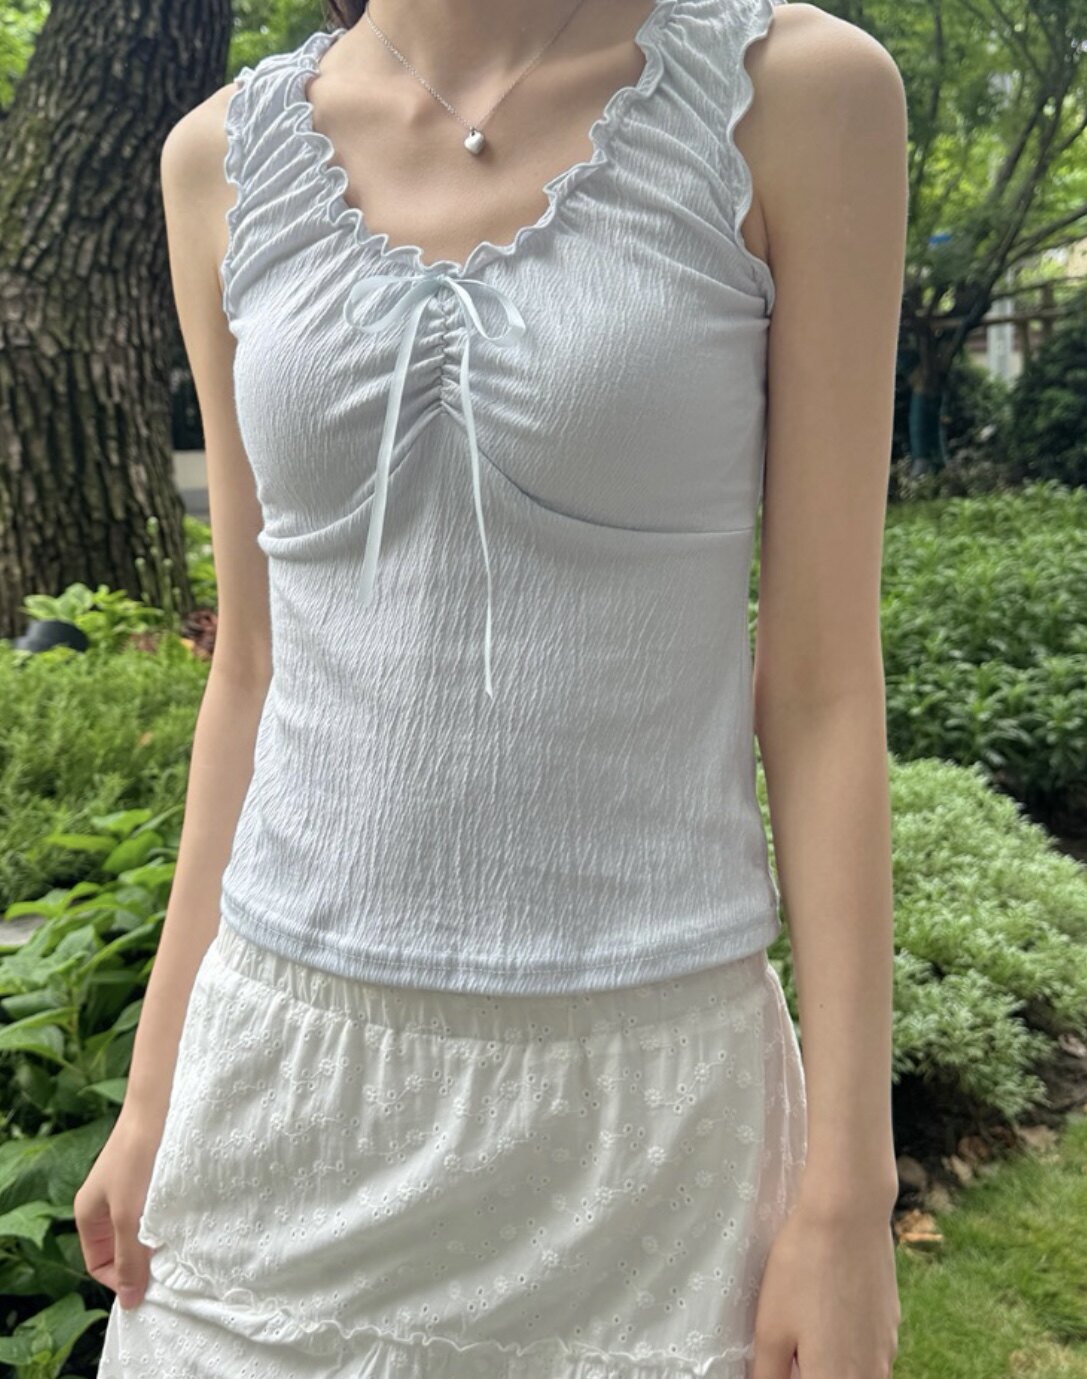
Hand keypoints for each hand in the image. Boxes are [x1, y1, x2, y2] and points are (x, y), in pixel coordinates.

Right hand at [74, 1108, 163, 1309]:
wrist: (165, 1102)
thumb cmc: (140, 1156)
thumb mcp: (129, 1216)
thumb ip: (130, 1259)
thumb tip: (129, 1302)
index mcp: (90, 1212)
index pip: (100, 1263)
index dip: (123, 1278)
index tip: (152, 1283)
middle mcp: (109, 1200)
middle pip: (125, 1246)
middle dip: (146, 1259)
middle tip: (173, 1265)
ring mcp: (134, 1185)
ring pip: (147, 1227)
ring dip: (164, 1238)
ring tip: (183, 1240)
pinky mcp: (157, 1173)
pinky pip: (163, 1208)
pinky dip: (175, 1217)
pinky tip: (191, 1217)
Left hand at [751, 1193, 900, 1378]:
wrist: (849, 1214)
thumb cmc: (803, 1268)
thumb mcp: (771, 1327)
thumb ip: (768, 1374)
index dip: (789, 1374)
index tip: (780, 1360)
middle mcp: (869, 1375)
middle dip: (810, 1370)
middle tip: (787, 1351)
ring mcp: (885, 1351)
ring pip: (857, 1376)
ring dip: (830, 1367)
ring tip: (805, 1335)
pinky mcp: (891, 1326)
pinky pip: (869, 1357)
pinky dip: (848, 1351)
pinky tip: (828, 1318)